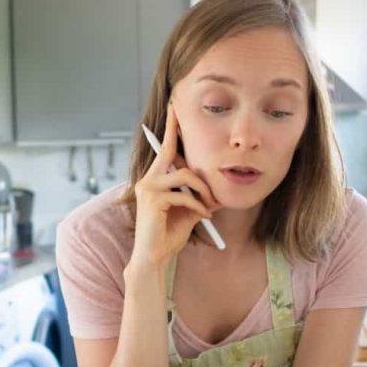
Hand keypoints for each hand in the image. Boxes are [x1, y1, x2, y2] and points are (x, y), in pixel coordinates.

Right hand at [129, 103, 219, 268]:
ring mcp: (148, 188)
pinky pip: (184, 195)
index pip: (165, 150)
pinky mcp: (153, 200)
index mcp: (155, 180)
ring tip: (209, 204)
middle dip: (175, 129)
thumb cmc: (168, 235)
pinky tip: (202, 216)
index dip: (171, 129)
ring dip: (203, 189)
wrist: (154, 258)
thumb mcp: (189, 212)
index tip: (174, 109)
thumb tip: (218, 190)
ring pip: (184, 174)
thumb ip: (200, 197)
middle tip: (178, 109)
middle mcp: (148, 180)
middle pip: (169, 150)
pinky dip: (198, 205)